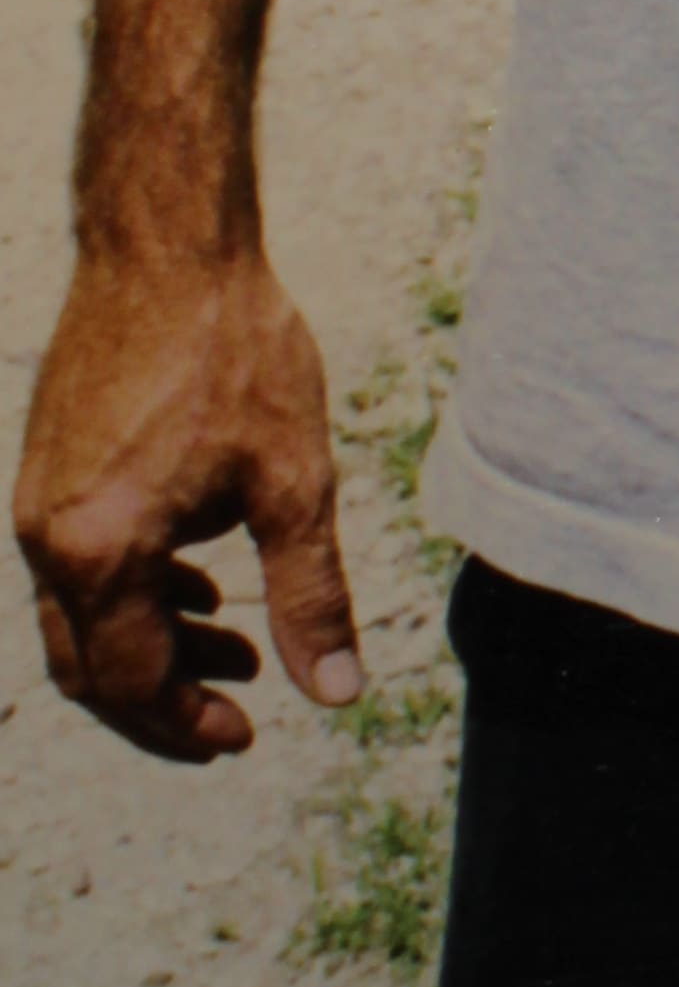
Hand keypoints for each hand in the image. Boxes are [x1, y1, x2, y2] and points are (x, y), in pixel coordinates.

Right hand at [14, 242, 363, 761]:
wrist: (166, 249)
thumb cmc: (236, 353)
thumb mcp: (293, 482)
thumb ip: (310, 597)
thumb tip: (335, 693)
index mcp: (98, 551)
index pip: (131, 682)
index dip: (187, 724)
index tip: (245, 736)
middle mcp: (46, 536)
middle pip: (89, 668)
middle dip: (162, 705)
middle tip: (235, 716)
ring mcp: (35, 502)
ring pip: (80, 619)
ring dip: (154, 647)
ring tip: (240, 648)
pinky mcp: (45, 471)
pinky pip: (75, 567)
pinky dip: (132, 594)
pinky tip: (201, 587)